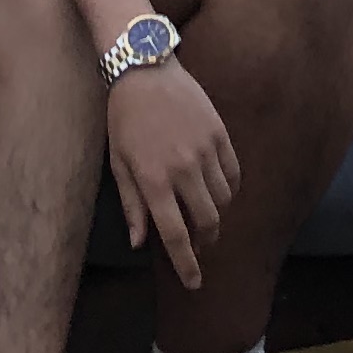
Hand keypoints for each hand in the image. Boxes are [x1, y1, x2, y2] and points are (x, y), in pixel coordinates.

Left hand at [105, 61, 240, 288]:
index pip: (175, 236)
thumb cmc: (125, 119)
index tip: (193, 283)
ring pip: (223, 200)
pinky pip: (233, 173)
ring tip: (204, 215)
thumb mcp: (119, 164)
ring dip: (216, 215)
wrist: (144, 69)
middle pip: (207, 222)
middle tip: (198, 246)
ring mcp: (205, 150)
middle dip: (205, 242)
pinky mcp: (219, 134)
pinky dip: (229, 189)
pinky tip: (217, 190)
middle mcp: (183, 169)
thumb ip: (132, 205)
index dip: (186, 264)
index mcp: (154, 181)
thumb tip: (140, 242)